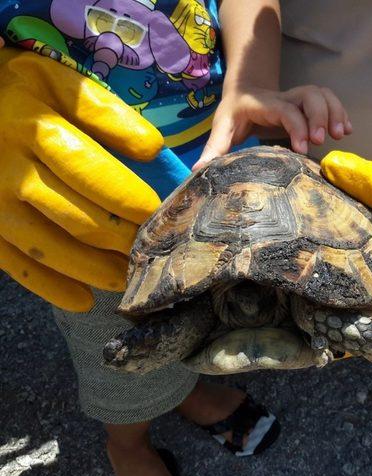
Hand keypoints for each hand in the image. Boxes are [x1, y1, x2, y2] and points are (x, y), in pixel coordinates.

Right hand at [0, 48, 162, 311]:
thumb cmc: (23, 91)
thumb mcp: (61, 84)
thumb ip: (106, 115)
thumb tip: (153, 150)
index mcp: (36, 126)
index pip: (92, 171)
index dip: (130, 198)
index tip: (162, 214)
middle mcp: (9, 167)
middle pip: (78, 215)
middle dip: (124, 239)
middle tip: (155, 249)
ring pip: (51, 247)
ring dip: (97, 269)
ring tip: (132, 276)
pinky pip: (16, 264)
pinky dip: (52, 287)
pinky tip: (84, 300)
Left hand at [193, 85, 351, 169]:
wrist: (244, 92)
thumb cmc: (234, 114)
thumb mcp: (222, 127)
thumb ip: (214, 148)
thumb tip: (199, 171)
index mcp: (264, 103)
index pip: (286, 109)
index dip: (297, 126)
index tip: (303, 148)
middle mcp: (285, 97)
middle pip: (310, 94)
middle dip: (321, 115)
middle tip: (325, 140)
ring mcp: (298, 99)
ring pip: (323, 94)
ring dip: (335, 112)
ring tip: (341, 135)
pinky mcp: (308, 105)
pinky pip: (329, 101)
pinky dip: (341, 112)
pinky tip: (347, 130)